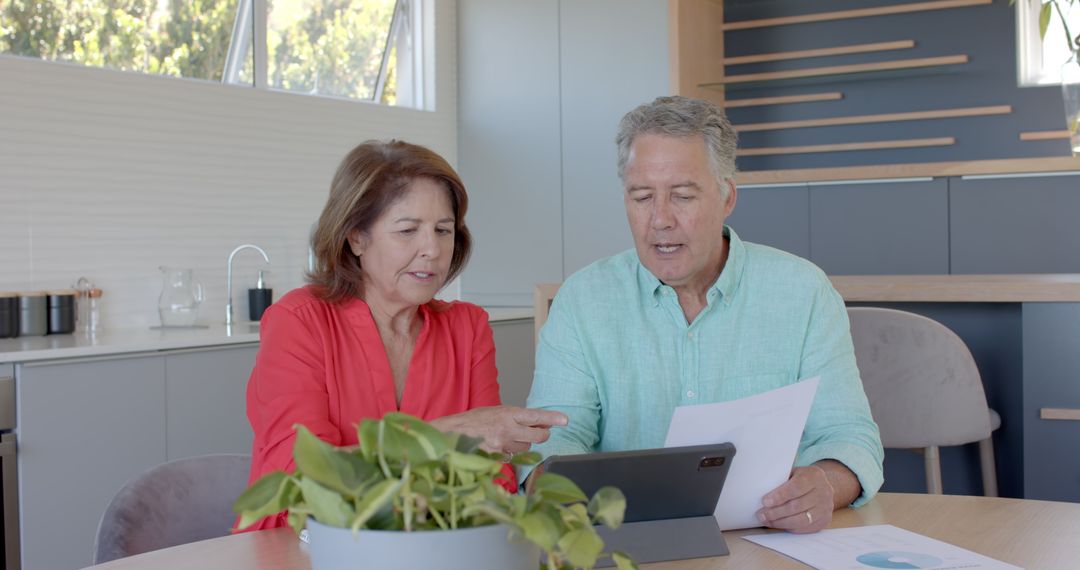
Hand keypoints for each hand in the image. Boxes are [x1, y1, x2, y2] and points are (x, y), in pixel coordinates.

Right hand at [430, 406, 568, 454]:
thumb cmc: (472, 421)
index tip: (565, 420)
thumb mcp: (495, 411)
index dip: (552, 418)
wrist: (451, 434)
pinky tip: (500, 446)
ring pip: (526, 447)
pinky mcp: (497, 457)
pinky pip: (513, 456)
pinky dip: (511, 452)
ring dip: (524, 443)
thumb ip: (514, 417)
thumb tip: (534, 422)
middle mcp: (507, 429)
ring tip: (509, 437)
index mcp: (508, 413)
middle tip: (542, 432)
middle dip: (542, 434)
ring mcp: (503, 445)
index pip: (536, 416)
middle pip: (538, 436)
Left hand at [756, 465, 833, 532]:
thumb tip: (759, 489)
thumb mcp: (793, 472)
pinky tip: (778, 524)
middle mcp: (824, 492)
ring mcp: (826, 508)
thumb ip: (781, 479)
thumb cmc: (801, 478)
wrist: (822, 486)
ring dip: (780, 522)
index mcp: (814, 476)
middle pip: (797, 506)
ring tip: (766, 521)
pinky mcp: (824, 521)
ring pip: (801, 519)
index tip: (765, 501)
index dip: (780, 496)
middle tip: (761, 514)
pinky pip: (805, 528)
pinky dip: (789, 527)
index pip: (796, 487)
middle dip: (776, 512)